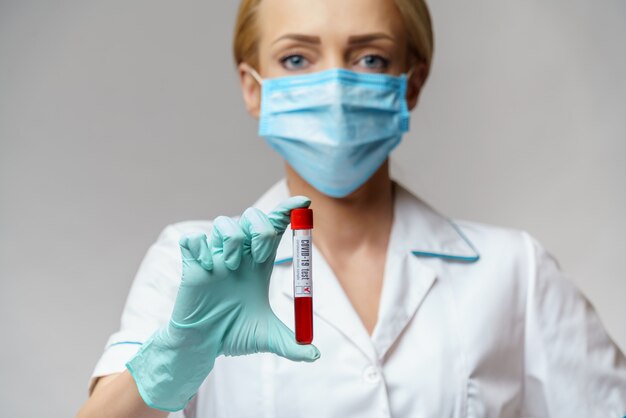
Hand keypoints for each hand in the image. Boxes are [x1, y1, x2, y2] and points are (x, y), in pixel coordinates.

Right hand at [126, 196, 319, 411]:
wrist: (203, 345)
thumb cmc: (233, 334)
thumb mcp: (268, 338)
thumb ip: (292, 345)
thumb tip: (315, 355)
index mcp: (259, 263)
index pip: (275, 227)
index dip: (288, 212)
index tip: (303, 203)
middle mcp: (239, 254)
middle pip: (252, 218)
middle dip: (260, 227)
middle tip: (259, 255)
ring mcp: (215, 256)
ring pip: (224, 223)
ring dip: (231, 240)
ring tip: (231, 267)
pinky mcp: (192, 262)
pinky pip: (194, 240)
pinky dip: (202, 248)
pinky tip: (207, 269)